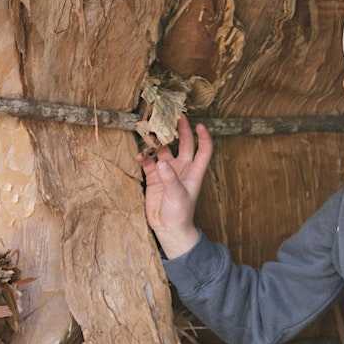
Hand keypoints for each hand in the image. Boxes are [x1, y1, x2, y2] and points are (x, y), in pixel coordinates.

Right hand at [139, 116, 212, 258]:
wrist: (168, 229)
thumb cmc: (180, 214)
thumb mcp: (177, 196)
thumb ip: (170, 178)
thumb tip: (161, 162)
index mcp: (195, 172)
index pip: (203, 150)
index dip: (203, 136)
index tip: (199, 124)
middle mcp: (182, 168)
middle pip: (184, 144)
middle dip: (180, 130)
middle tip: (173, 115)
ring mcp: (168, 172)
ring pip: (164, 150)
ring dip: (157, 141)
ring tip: (150, 131)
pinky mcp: (154, 177)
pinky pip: (149, 162)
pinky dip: (144, 157)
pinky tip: (139, 155)